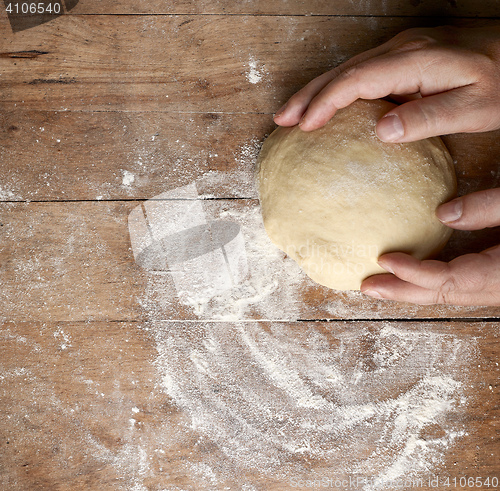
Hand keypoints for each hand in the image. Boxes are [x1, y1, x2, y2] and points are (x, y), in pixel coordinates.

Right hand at [273, 25, 499, 141]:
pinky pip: (360, 72)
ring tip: (292, 114)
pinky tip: (327, 105)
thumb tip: (382, 130)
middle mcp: (402, 49)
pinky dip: (336, 90)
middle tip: (281, 120)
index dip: (327, 103)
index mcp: (415, 60)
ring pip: (347, 70)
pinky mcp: (405, 57)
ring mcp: (402, 51)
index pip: (357, 80)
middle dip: (308, 96)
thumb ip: (430, 118)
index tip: (305, 127)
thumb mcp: (476, 107)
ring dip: (316, 92)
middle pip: (342, 72)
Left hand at [360, 188, 499, 305]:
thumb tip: (441, 213)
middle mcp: (494, 289)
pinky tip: (409, 277)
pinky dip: (427, 283)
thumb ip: (487, 208)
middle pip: (439, 293)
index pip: (446, 279)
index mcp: (497, 275)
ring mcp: (494, 289)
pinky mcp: (492, 283)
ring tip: (379, 285)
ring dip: (411, 289)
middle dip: (401, 291)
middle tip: (367, 287)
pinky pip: (455, 288)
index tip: (384, 260)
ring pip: (446, 294)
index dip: (412, 272)